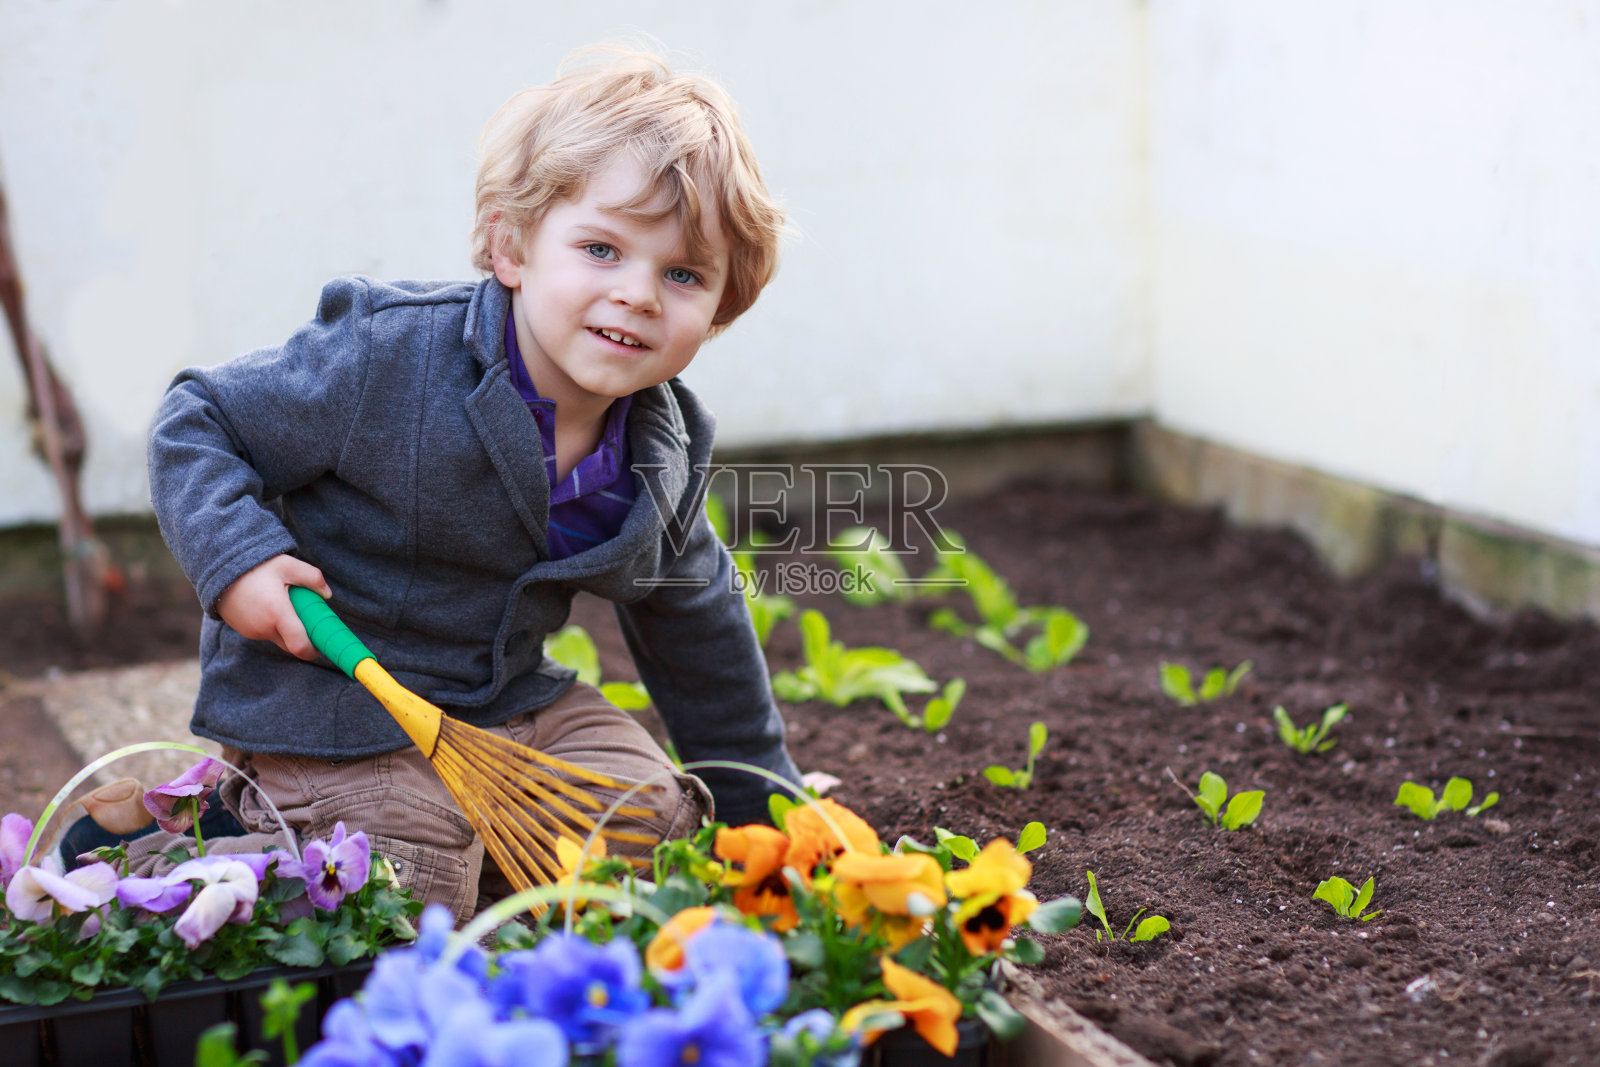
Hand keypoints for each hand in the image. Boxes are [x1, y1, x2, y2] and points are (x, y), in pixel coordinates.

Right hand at [216, 555, 331, 660]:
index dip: (314, 651)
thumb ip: (312, 578)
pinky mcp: (244, 631)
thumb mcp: (288, 564)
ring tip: (284, 603)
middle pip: (291, 644)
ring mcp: (252, 632)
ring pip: (278, 637)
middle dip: (303, 637)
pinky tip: (270, 605)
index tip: (322, 644)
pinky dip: (273, 625)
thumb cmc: (257, 567)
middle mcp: (264, 628)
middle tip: (309, 618)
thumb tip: (327, 595)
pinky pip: (265, 633)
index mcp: (278, 614)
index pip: (300, 646)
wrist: (219, 569)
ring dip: (286, 628)